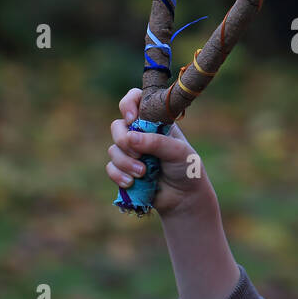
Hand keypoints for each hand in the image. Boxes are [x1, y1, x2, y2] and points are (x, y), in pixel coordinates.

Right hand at [108, 88, 213, 217]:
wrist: (185, 198)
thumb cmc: (186, 168)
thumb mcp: (177, 151)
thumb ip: (155, 142)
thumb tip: (129, 138)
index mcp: (155, 122)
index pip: (135, 100)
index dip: (128, 104)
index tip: (131, 118)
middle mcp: (140, 134)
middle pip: (117, 126)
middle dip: (124, 141)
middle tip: (139, 155)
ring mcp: (131, 152)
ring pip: (113, 149)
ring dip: (125, 162)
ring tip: (143, 173)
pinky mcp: (124, 171)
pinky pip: (111, 168)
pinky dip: (118, 175)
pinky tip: (131, 183)